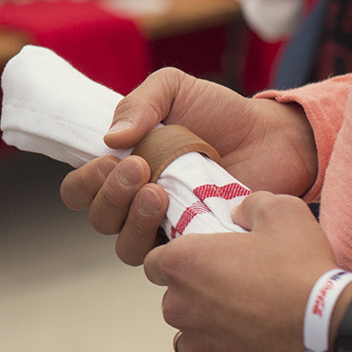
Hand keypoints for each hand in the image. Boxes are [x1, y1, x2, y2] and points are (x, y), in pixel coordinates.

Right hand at [57, 68, 317, 265]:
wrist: (272, 137)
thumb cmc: (219, 113)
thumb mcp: (173, 89)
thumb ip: (138, 104)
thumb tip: (110, 140)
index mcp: (122, 166)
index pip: (79, 191)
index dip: (84, 183)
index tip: (109, 160)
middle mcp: (135, 202)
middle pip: (99, 218)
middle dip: (110, 195)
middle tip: (140, 167)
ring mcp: (165, 227)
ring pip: (126, 246)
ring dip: (133, 221)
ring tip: (159, 193)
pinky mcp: (194, 245)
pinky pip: (168, 262)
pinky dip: (170, 243)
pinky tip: (189, 212)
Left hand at [143, 192, 339, 351]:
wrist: (331, 326)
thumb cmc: (302, 266)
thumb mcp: (283, 211)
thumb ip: (251, 206)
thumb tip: (238, 213)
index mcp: (183, 263)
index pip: (155, 263)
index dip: (180, 263)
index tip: (207, 265)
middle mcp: (178, 307)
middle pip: (173, 303)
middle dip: (196, 300)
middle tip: (237, 297)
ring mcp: (197, 348)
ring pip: (186, 344)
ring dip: (205, 338)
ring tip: (242, 332)